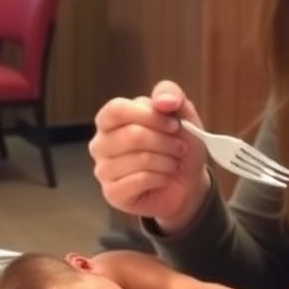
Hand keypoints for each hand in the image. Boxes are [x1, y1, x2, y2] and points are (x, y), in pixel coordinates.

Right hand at [89, 80, 210, 230]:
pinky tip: (164, 177)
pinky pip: (140, 180)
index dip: (149, 116)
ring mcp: (103, 170)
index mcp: (110, 119)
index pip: (117, 109)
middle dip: (165, 142)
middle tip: (180, 148)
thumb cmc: (178, 145)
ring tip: (174, 162)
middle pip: (132, 135)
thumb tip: (163, 100)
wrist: (186, 183)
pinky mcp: (112, 193)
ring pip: (140, 159)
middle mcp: (101, 143)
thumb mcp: (182, 113)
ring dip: (167, 160)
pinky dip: (162, 177)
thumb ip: (171, 95)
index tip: (174, 124)